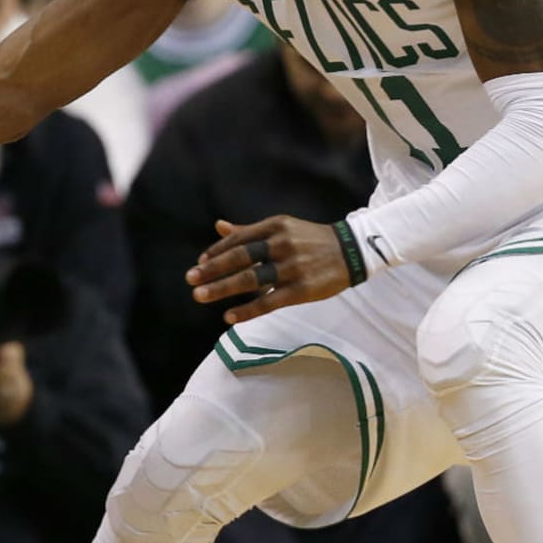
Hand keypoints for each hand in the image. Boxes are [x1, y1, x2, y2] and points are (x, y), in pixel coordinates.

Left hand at [186, 217, 351, 325]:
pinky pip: (269, 301)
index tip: (200, 264)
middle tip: (190, 279)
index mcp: (275, 226)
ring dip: (222, 288)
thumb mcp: (282, 228)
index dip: (217, 252)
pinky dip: (247, 310)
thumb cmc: (310, 240)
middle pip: (240, 257)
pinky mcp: (302, 289)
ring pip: (251, 279)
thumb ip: (249, 231)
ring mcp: (292, 267)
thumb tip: (218, 227)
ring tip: (200, 296)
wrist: (352, 252)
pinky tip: (229, 316)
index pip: (239, 239)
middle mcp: (282, 244)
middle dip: (212, 269)